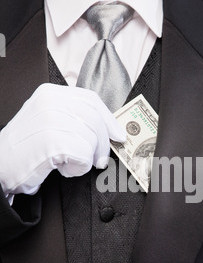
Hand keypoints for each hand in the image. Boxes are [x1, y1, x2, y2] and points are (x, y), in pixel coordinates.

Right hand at [0, 83, 125, 196]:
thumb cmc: (24, 149)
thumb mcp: (46, 121)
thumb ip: (72, 117)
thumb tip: (106, 128)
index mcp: (50, 93)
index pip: (91, 100)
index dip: (109, 119)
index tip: (118, 135)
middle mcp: (51, 102)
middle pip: (96, 120)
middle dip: (102, 144)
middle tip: (98, 160)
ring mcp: (51, 120)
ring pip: (92, 140)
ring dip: (85, 159)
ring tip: (66, 162)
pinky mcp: (53, 142)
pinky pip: (84, 157)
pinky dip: (78, 169)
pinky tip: (62, 168)